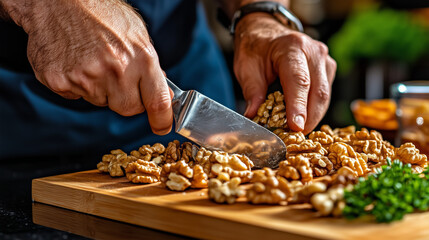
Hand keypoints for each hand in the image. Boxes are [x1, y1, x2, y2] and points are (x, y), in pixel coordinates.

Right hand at [4, 0, 172, 134]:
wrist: (59, 0)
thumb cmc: (101, 13)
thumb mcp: (137, 33)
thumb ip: (150, 64)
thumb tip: (161, 88)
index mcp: (141, 58)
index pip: (158, 102)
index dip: (162, 120)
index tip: (162, 126)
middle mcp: (116, 70)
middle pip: (128, 108)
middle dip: (127, 99)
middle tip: (117, 76)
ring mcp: (87, 77)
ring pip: (101, 102)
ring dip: (100, 89)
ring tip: (92, 60)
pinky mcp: (61, 82)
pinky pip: (76, 96)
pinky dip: (77, 84)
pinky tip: (75, 62)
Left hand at [234, 13, 335, 133]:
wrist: (266, 32)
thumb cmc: (256, 48)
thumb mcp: (246, 67)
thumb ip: (252, 91)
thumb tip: (253, 117)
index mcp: (292, 47)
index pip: (299, 81)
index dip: (298, 106)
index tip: (296, 128)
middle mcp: (314, 52)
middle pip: (318, 92)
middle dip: (308, 119)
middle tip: (293, 138)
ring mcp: (324, 61)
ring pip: (324, 96)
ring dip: (312, 117)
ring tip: (294, 130)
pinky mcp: (328, 70)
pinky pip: (324, 95)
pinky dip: (313, 110)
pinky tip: (300, 118)